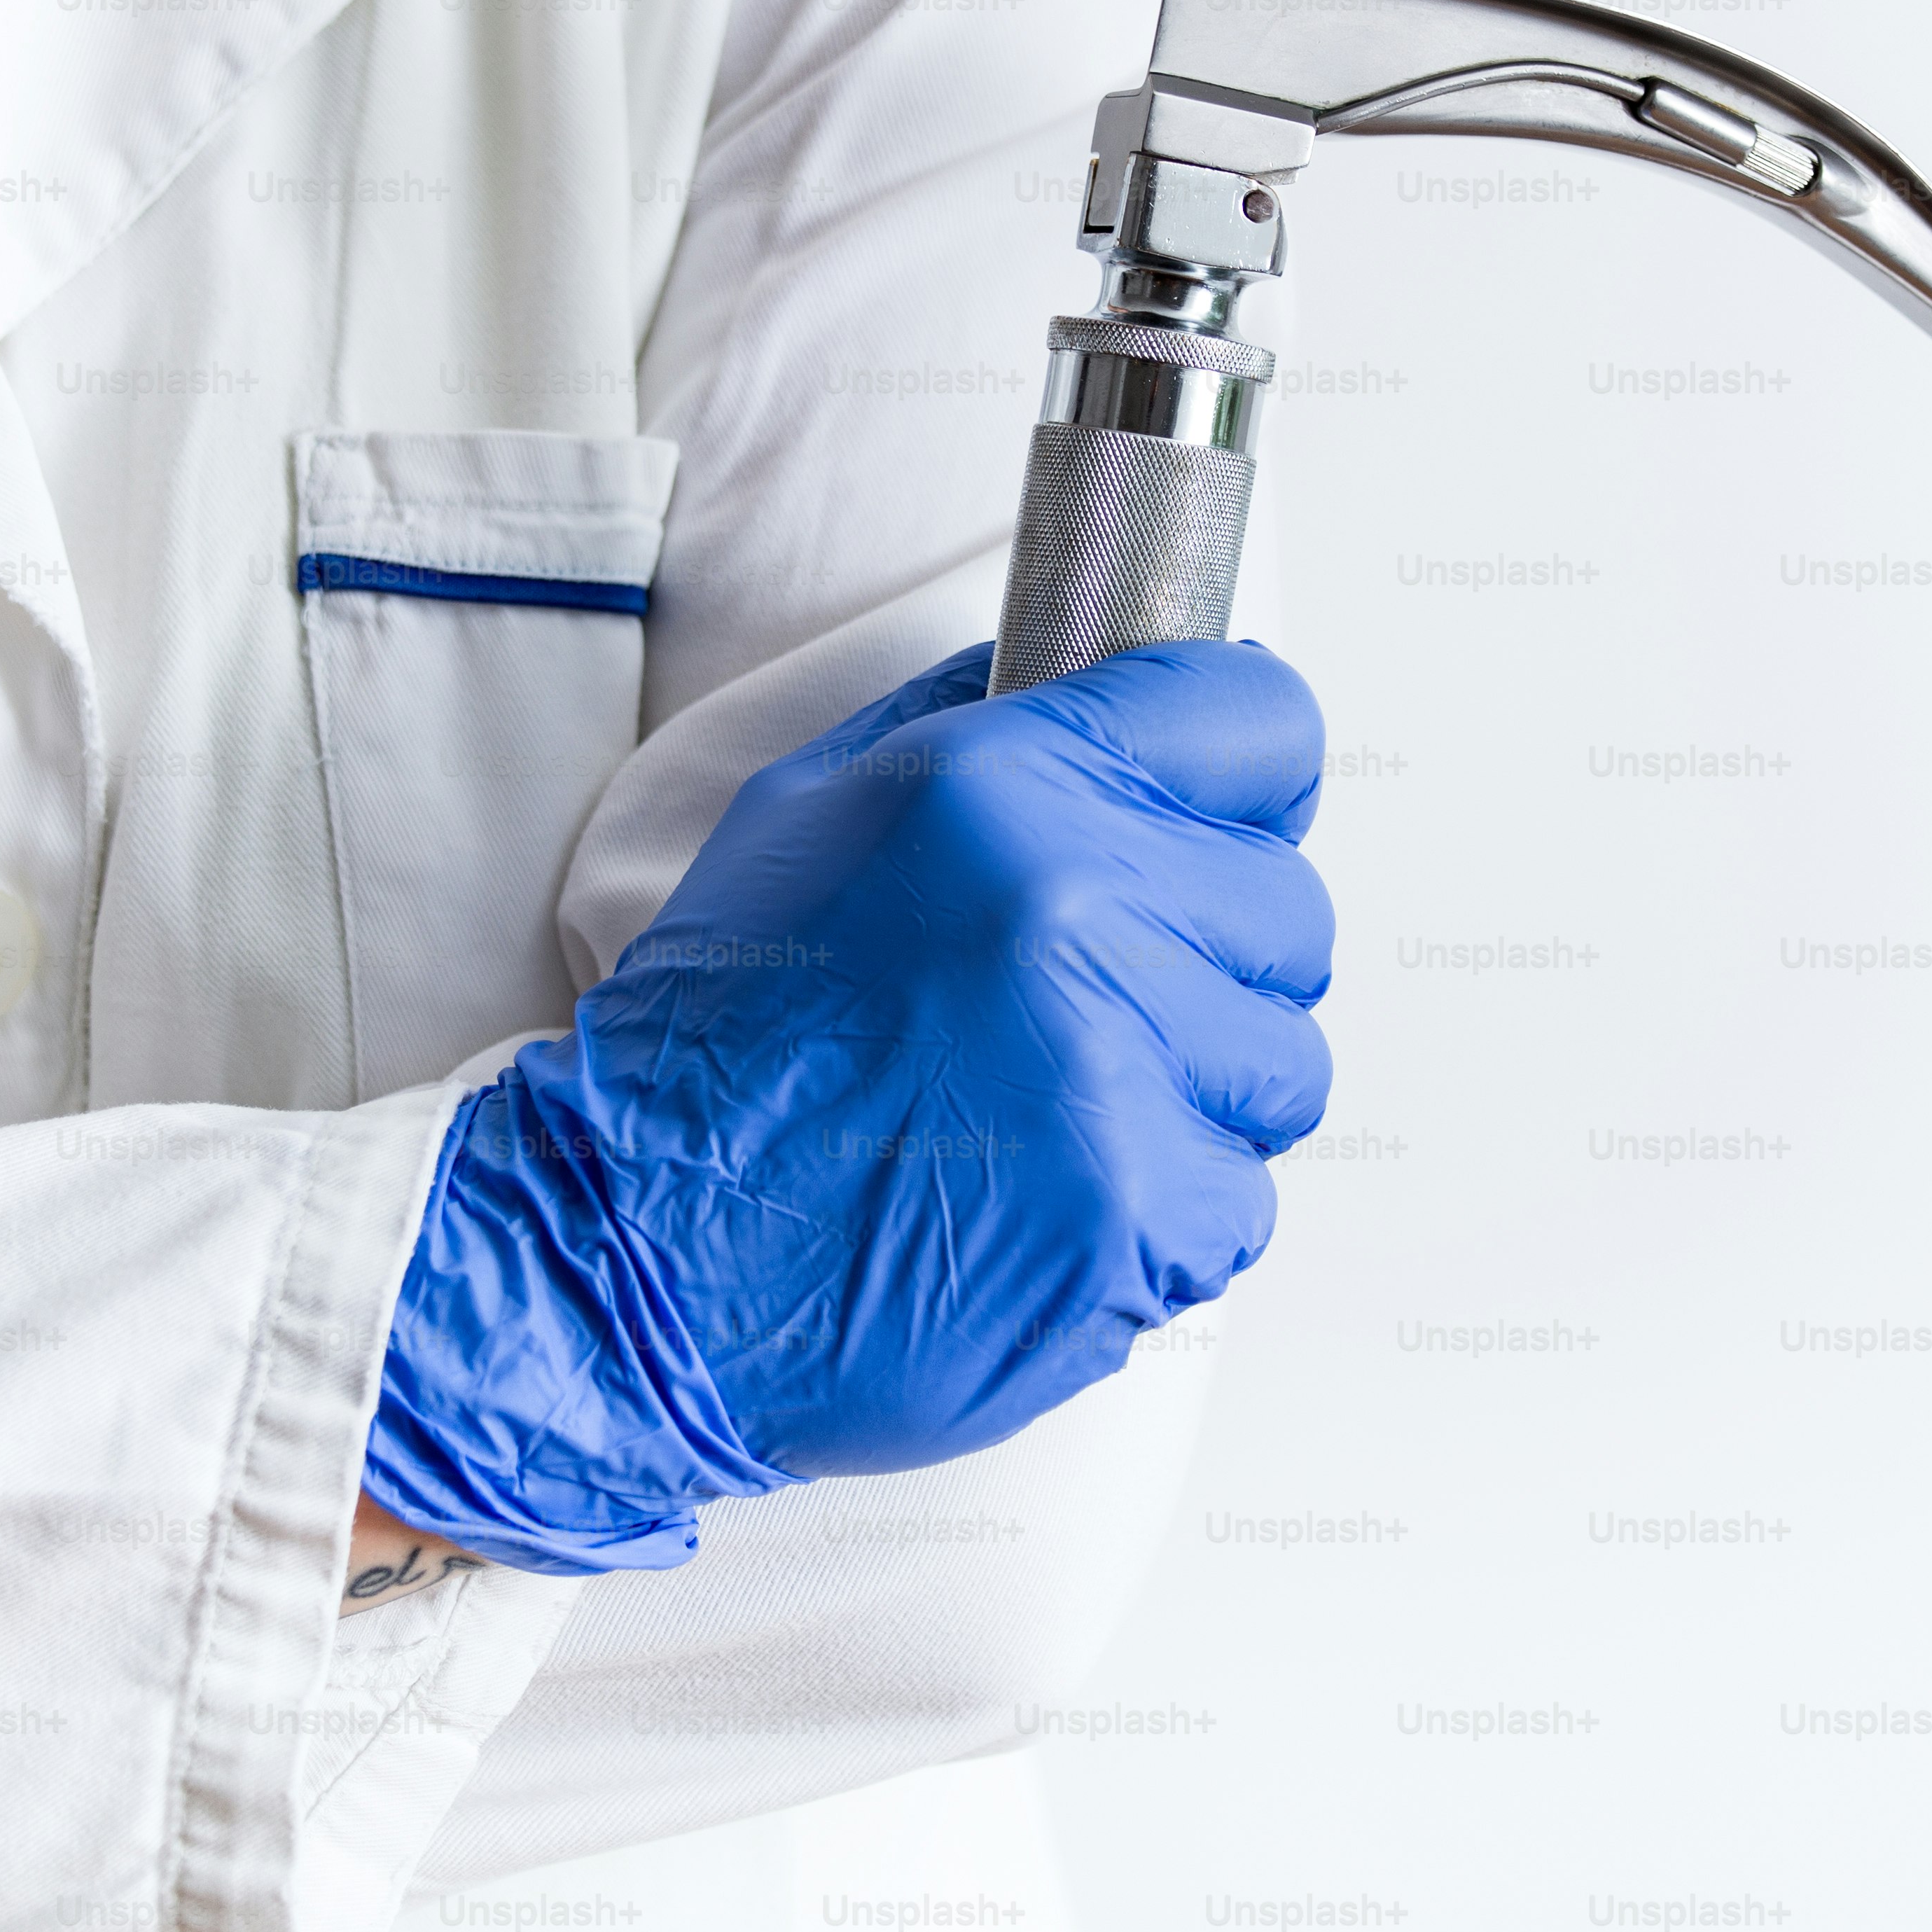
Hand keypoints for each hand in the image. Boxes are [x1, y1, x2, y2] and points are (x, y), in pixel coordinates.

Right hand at [362, 640, 1332, 1570]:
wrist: (643, 1255)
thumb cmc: (720, 1047)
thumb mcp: (808, 813)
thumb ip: (968, 729)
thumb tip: (1087, 677)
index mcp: (1004, 787)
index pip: (1257, 723)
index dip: (1240, 780)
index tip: (1212, 821)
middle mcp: (1074, 913)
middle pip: (1287, 908)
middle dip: (1209, 957)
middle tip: (1089, 1005)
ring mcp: (1117, 1072)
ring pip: (1282, 1059)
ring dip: (1197, 1090)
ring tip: (1058, 1110)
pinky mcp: (1140, 1216)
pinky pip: (1244, 1198)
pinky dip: (1170, 1212)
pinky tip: (1051, 1201)